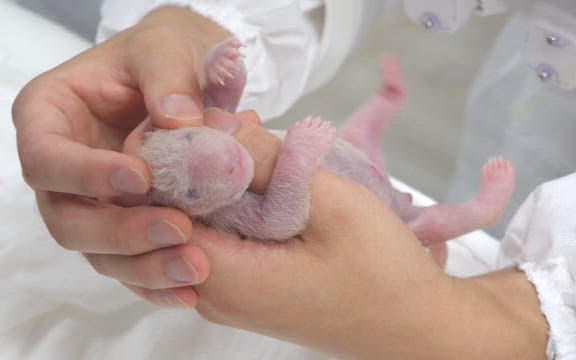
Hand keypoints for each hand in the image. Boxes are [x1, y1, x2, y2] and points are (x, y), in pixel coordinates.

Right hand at [12, 6, 231, 306]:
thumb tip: (177, 122)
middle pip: (66, 217)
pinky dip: (156, 282)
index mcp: (49, 116)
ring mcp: (89, 203)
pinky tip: (189, 292)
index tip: (141, 179)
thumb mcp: (165, 47)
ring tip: (196, 267)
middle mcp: (61, 168)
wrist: (184, 79)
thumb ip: (168, 75)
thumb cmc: (161, 54)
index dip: (85, 175)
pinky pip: (128, 266)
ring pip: (97, 252)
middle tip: (178, 228)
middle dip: (119, 231)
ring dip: (143, 266)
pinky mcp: (120, 228)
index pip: (45, 157)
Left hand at [168, 113, 545, 358]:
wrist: (417, 330)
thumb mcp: (331, 204)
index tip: (203, 118)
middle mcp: (212, 293)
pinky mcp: (248, 291)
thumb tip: (216, 126)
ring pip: (201, 224)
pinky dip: (234, 204)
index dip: (174, 156)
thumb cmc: (384, 274)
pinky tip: (261, 179)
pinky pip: (222, 239)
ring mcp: (229, 297)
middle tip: (236, 124)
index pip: (161, 207)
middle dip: (198, 162)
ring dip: (219, 180)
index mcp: (224, 278)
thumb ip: (267, 163)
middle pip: (175, 215)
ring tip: (252, 145)